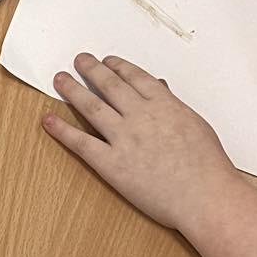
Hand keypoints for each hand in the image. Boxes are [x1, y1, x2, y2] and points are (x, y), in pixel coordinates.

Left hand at [41, 53, 242, 234]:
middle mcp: (140, 115)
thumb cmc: (208, 165)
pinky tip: (48, 120)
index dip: (118, 67)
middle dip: (92, 70)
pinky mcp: (111, 164)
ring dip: (72, 90)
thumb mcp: (196, 125)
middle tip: (79, 60)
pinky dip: (62, 130)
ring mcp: (123, 138)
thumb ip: (173, 106)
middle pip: (109, 86)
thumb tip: (160, 89)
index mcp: (164, 104)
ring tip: (60, 79)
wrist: (204, 195)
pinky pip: (81, 143)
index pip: (135, 77)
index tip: (107, 61)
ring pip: (91, 107)